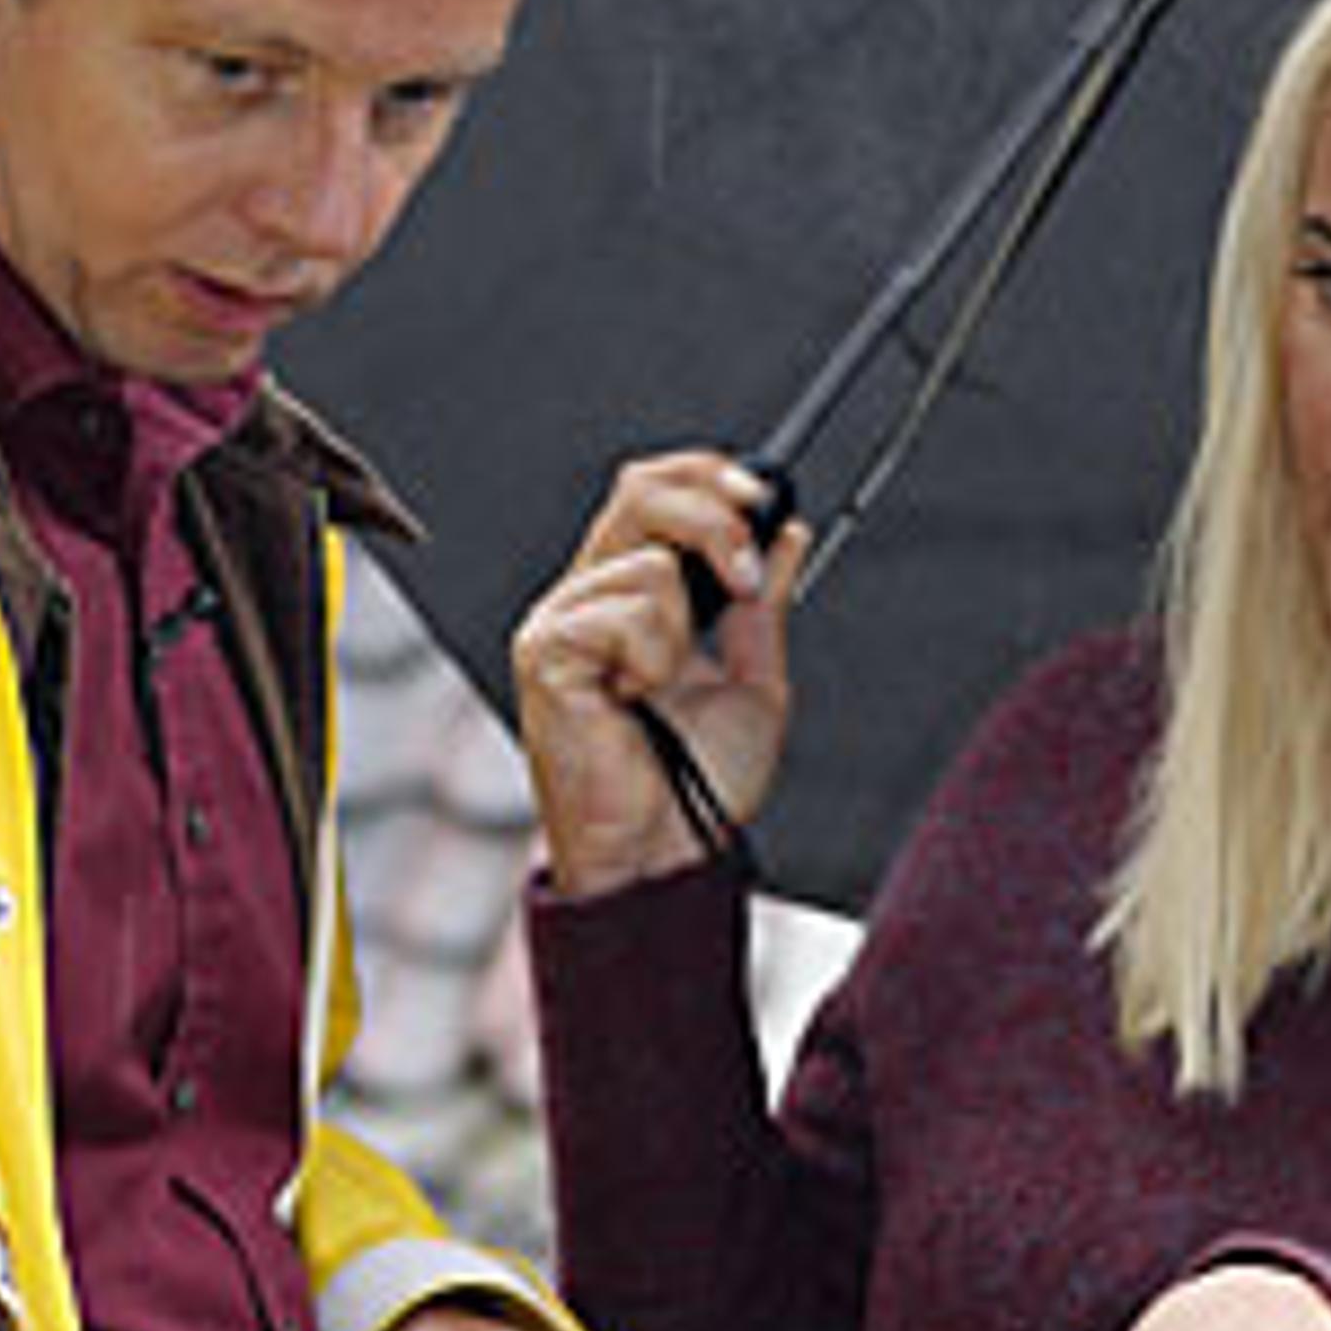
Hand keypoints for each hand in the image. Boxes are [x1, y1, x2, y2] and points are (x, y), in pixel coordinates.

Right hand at [510, 450, 803, 896]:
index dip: (710, 477)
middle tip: (741, 582)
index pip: (655, 490)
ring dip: (682, 634)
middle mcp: (589, 597)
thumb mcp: (754, 679)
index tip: (763, 498)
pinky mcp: (544, 651)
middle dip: (713, 522)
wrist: (665, 853)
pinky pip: (623, 614)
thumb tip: (786, 535)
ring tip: (663, 689)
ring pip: (646, 564)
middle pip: (641, 490)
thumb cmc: (694, 787)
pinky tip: (632, 701)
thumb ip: (762, 605)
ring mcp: (560, 621)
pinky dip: (650, 660)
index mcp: (630, 594)